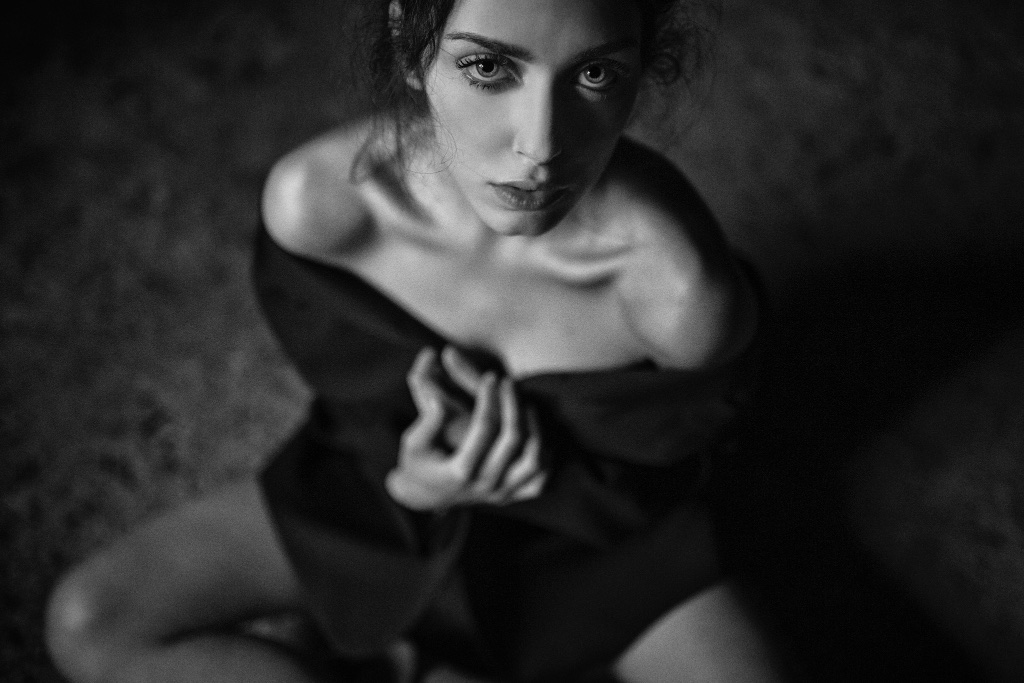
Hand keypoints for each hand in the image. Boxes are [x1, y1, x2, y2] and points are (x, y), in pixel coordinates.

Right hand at [385, 346, 546, 511]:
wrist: (425, 495)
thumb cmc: (418, 461)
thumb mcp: (413, 441)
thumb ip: (427, 421)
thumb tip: (439, 400)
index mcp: (460, 471)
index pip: (484, 427)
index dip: (488, 397)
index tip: (490, 376)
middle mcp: (484, 485)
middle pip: (512, 440)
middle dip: (512, 405)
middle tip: (508, 382)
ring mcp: (501, 494)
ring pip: (533, 461)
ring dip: (534, 428)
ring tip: (526, 404)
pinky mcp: (511, 497)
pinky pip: (540, 478)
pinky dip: (543, 455)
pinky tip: (534, 432)